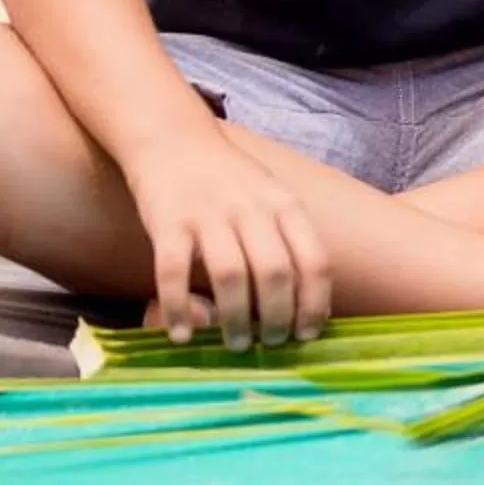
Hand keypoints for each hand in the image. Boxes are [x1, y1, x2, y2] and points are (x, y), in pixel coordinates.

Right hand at [120, 122, 331, 348]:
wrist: (175, 139)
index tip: (309, 334)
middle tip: (272, 345)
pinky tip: (182, 334)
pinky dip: (178, 307)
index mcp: (285, 205)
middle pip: (276, 272)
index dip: (316, 302)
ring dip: (235, 317)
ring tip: (236, 344)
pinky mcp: (167, 222)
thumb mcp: (272, 198)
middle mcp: (252, 209)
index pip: (315, 259)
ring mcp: (209, 214)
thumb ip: (285, 240)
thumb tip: (299, 302)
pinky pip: (172, 272)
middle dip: (278, 317)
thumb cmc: (230, 179)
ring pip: (230, 275)